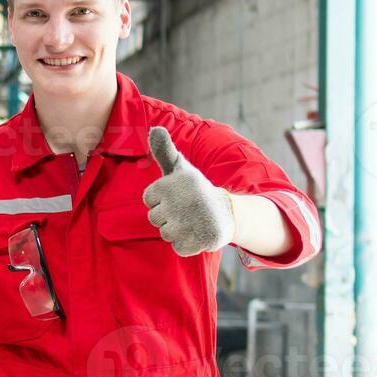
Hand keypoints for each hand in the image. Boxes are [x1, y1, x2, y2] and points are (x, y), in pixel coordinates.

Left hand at [142, 126, 234, 255]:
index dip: (161, 200)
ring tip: (193, 219)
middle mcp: (183, 201)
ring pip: (165, 233)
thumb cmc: (195, 190)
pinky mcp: (203, 240)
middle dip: (168, 217)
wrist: (228, 212)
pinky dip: (187, 244)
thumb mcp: (180, 169)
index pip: (149, 199)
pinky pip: (178, 248)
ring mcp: (193, 221)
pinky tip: (198, 232)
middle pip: (154, 218)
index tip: (177, 196)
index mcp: (175, 183)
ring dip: (177, 230)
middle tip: (186, 209)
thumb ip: (164, 151)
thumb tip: (154, 128)